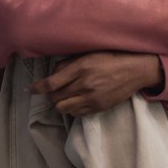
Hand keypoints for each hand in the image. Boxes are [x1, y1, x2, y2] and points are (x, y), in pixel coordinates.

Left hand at [28, 51, 162, 116]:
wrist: (136, 70)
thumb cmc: (112, 58)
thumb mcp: (89, 53)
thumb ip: (69, 62)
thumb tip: (53, 72)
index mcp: (80, 68)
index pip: (51, 83)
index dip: (37, 88)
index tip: (30, 89)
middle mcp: (84, 84)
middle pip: (54, 97)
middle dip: (49, 95)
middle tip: (52, 91)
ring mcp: (92, 98)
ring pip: (63, 108)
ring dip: (59, 103)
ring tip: (63, 97)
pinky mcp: (99, 107)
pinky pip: (76, 113)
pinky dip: (71, 109)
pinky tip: (75, 101)